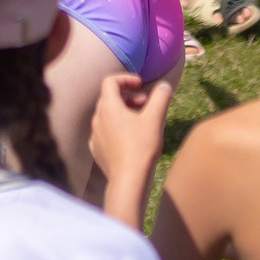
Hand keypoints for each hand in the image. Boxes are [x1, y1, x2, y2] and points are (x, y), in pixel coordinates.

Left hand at [88, 72, 171, 197]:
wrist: (128, 180)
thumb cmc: (141, 146)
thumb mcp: (155, 118)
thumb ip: (160, 97)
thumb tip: (164, 85)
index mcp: (108, 107)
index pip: (110, 81)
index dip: (126, 78)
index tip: (141, 85)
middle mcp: (97, 118)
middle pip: (109, 98)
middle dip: (128, 96)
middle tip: (146, 104)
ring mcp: (94, 135)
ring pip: (108, 115)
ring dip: (123, 112)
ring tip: (141, 122)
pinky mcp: (97, 150)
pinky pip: (105, 132)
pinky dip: (117, 128)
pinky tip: (131, 139)